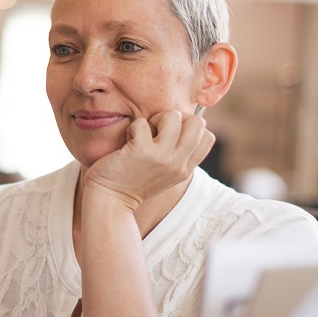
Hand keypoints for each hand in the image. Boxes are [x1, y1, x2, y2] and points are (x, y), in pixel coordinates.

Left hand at [83, 110, 213, 212]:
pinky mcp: (142, 150)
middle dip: (176, 118)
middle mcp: (178, 164)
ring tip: (142, 134)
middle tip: (157, 130)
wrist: (110, 200)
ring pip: (173, 116)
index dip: (190, 127)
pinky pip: (142, 122)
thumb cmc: (132, 182)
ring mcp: (162, 157)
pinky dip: (133, 127)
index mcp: (185, 170)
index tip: (170, 133)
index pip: (207, 137)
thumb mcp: (164, 174)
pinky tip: (127, 141)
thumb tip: (183, 123)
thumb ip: (177, 155)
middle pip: (197, 122)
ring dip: (155, 119)